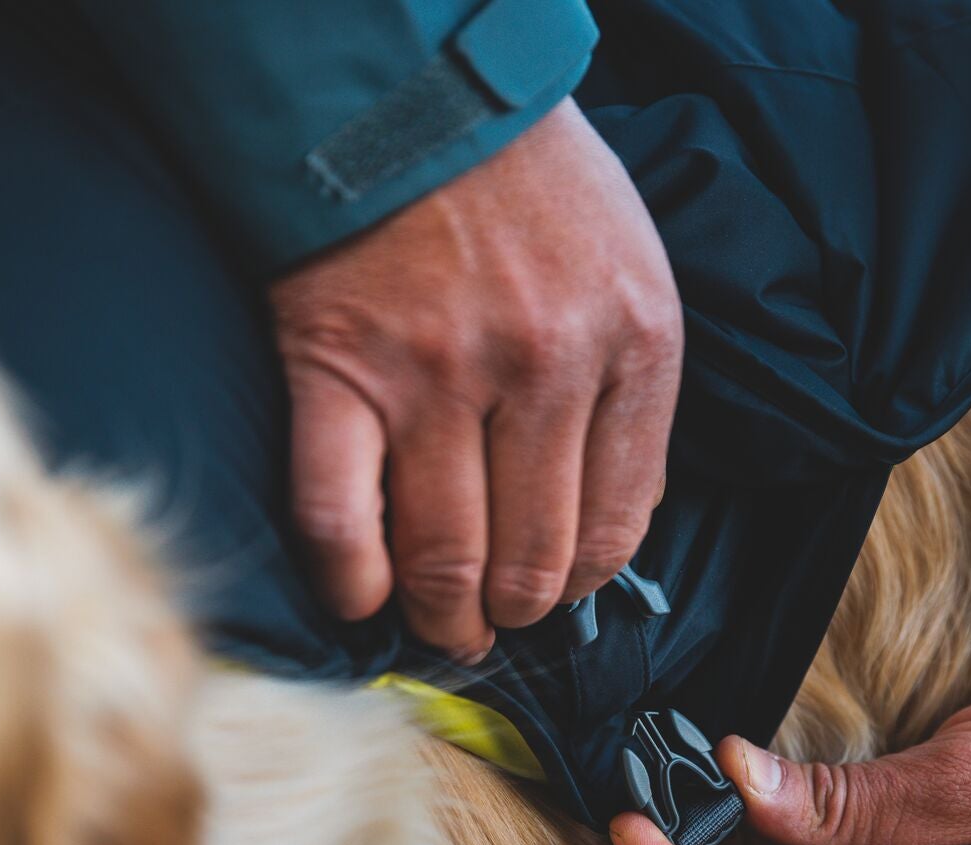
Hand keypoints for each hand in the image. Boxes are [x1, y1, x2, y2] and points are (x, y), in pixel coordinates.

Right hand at [270, 98, 681, 661]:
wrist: (417, 88)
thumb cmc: (531, 183)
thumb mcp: (631, 269)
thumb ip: (630, 394)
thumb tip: (610, 526)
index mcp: (632, 342)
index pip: (618, 524)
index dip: (585, 583)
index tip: (560, 593)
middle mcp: (542, 366)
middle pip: (531, 557)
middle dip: (513, 614)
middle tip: (494, 626)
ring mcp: (435, 373)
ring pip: (444, 555)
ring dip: (442, 618)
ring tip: (440, 629)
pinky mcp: (338, 368)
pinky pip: (338, 516)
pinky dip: (348, 580)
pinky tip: (361, 600)